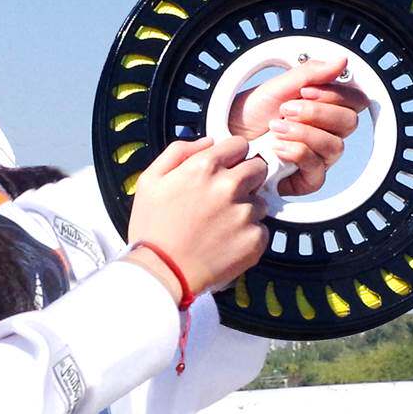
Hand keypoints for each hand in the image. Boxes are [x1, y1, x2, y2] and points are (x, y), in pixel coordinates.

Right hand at [127, 136, 268, 298]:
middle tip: (227, 195)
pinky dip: (249, 234)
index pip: (240, 144)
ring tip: (221, 223)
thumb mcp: (150, 179)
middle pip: (258, 168)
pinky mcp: (255, 240)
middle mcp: (230, 186)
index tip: (227, 167)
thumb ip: (179, 151)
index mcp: (205, 166)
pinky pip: (262, 228)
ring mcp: (245, 213)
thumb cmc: (152, 227)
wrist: (161, 272)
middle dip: (246, 177)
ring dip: (246, 207)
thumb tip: (209, 141)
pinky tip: (227, 241)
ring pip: (261, 200)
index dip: (233, 155)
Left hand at [227, 56, 368, 195]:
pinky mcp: (307, 179)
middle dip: (315, 113)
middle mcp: (327, 132)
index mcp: (325, 107)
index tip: (305, 90)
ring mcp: (319, 156)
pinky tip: (277, 147)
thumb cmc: (252, 112)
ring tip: (276, 127)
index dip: (335, 94)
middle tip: (286, 109)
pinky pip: (318, 171)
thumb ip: (311, 73)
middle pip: (349, 123)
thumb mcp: (279, 86)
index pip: (355, 101)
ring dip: (303, 133)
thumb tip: (341, 61)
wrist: (228, 134)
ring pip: (335, 146)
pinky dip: (297, 154)